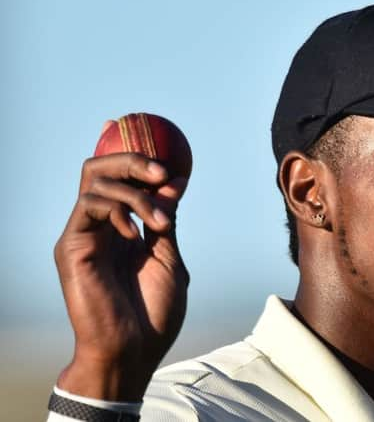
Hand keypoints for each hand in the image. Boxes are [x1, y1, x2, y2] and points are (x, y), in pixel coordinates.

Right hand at [54, 122, 189, 400]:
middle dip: (132, 160)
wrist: (133, 352)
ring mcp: (83, 235)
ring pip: (95, 181)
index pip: (117, 179)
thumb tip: (177, 179)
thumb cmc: (153, 313)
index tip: (161, 145)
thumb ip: (166, 218)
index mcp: (120, 228)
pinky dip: (119, 210)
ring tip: (160, 224)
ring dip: (137, 194)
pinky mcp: (72, 247)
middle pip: (99, 168)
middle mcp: (98, 226)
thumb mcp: (167, 257)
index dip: (132, 154)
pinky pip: (90, 205)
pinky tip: (135, 236)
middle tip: (161, 172)